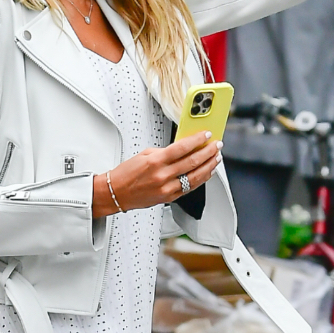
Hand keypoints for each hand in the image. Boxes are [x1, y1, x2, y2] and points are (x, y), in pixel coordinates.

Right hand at [95, 131, 220, 215]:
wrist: (116, 192)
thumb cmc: (127, 174)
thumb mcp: (145, 155)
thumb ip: (165, 152)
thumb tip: (183, 149)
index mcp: (156, 161)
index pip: (182, 148)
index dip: (197, 140)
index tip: (206, 135)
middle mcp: (163, 175)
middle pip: (192, 162)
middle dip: (208, 152)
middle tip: (217, 145)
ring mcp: (167, 188)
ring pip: (195, 176)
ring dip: (209, 166)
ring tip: (216, 158)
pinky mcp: (169, 198)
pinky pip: (190, 187)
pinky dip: (201, 179)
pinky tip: (207, 172)